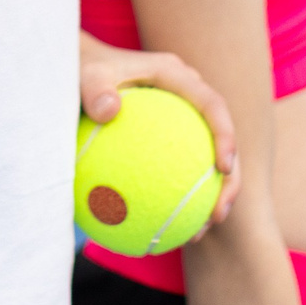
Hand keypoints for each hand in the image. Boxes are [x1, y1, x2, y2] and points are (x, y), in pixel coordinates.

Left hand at [80, 34, 240, 227]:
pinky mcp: (167, 140)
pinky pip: (177, 172)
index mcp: (175, 76)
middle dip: (230, 180)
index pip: (212, 104)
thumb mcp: (83, 74)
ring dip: (210, 198)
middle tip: (218, 214)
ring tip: (198, 233)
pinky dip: (177, 199)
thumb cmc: (80, 71)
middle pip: (220, 141)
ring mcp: (179, 120)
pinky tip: (165, 230)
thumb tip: (108, 110)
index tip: (223, 168)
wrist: (76, 72)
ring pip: (205, 162)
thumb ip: (94, 89)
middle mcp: (184, 98)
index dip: (226, 135)